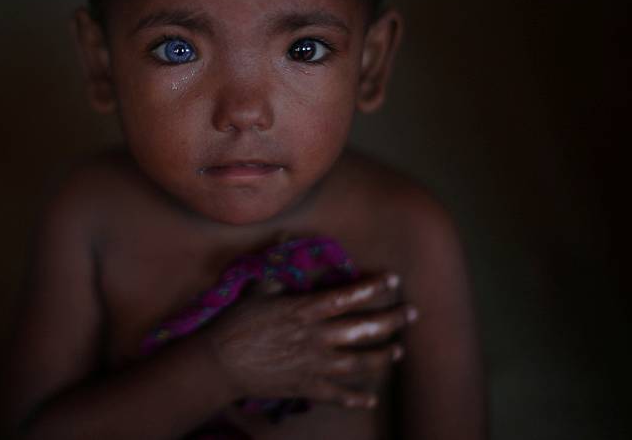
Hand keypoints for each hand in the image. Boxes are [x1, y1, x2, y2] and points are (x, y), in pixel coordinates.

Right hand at [206, 273, 417, 408]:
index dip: (373, 287)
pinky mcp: (306, 387)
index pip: (348, 296)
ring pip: (359, 362)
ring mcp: (314, 364)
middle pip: (364, 328)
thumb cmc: (236, 323)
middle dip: (392, 320)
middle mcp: (316, 338)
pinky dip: (356, 397)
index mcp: (305, 310)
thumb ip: (278, 265)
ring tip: (398, 350)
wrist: (219, 364)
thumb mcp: (257, 290)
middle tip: (412, 313)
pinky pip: (338, 394)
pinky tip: (371, 397)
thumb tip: (286, 235)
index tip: (393, 279)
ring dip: (383, 356)